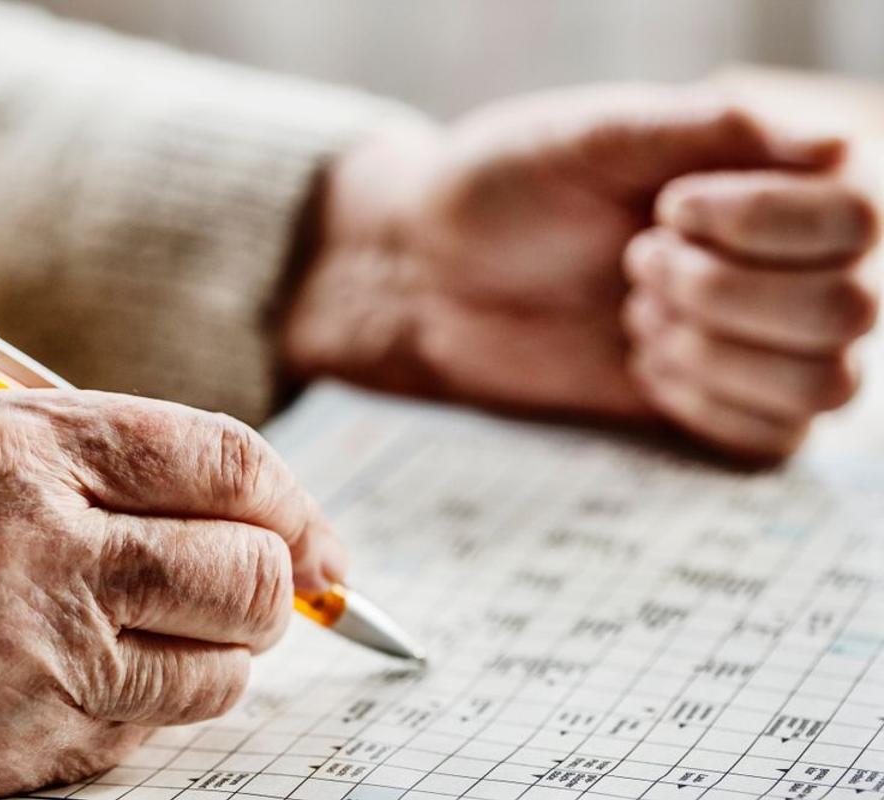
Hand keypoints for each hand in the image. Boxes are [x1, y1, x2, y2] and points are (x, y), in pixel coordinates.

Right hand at [0, 391, 343, 798]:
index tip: (317, 538)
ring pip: (221, 666)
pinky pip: (150, 727)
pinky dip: (150, 703)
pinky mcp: (21, 746)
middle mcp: (33, 542)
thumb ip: (101, 467)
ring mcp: (29, 654)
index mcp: (18, 441)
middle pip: (249, 572)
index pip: (222, 458)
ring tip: (154, 629)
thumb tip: (241, 506)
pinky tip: (83, 675)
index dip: (293, 499)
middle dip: (276, 584)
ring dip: (219, 652)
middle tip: (255, 589)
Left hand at [283, 84, 879, 457]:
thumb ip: (710, 128)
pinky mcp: (719, 409)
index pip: (856, 219)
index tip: (662, 207)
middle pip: (849, 309)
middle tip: (633, 262)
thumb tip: (837, 144)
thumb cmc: (507, 187)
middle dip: (720, 292)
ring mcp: (759, 343)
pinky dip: (704, 403)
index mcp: (772, 176)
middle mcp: (787, 261)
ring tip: (634, 313)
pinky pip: (775, 440)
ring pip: (826, 383)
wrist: (433, 274)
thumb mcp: (594, 135)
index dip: (761, 223)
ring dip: (713, 351)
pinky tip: (638, 363)